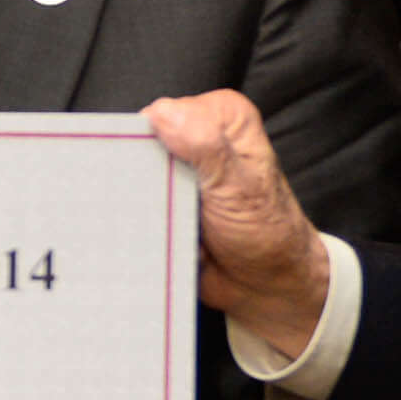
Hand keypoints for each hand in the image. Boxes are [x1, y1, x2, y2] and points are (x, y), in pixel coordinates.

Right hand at [144, 91, 325, 359]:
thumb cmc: (265, 233)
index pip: (163, 114)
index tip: (169, 178)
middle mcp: (200, 134)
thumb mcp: (238, 186)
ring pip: (135, 173)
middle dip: (144, 174)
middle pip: (144, 142)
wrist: (264, 285)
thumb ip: (204, 145)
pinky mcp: (167, 197)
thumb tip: (162, 114)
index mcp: (222, 117)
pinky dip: (140, 217)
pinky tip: (155, 229)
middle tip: (166, 204)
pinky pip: (135, 201)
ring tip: (163, 220)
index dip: (155, 145)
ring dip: (141, 199)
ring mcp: (180, 168)